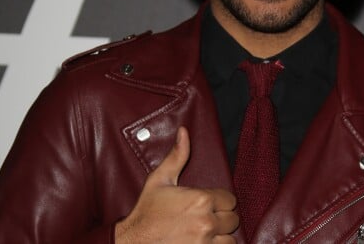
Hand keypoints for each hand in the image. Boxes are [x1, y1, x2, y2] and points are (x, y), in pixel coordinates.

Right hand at [115, 126, 238, 242]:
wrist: (131, 242)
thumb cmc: (146, 211)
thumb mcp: (160, 179)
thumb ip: (177, 155)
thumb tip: (184, 132)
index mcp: (201, 199)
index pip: (230, 199)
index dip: (221, 201)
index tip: (210, 204)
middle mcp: (206, 222)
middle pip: (233, 219)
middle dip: (222, 218)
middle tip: (208, 218)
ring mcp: (204, 243)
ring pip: (230, 239)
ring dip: (222, 237)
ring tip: (208, 233)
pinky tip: (205, 243)